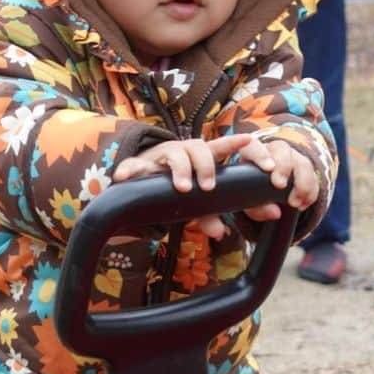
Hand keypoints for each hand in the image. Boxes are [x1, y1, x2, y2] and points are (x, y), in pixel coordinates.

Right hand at [112, 134, 252, 238]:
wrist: (141, 184)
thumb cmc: (175, 190)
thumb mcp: (195, 203)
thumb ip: (211, 216)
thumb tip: (221, 233)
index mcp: (200, 159)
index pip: (220, 147)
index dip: (233, 143)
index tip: (247, 140)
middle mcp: (182, 154)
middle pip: (199, 147)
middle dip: (205, 165)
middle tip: (209, 187)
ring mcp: (160, 157)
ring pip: (173, 153)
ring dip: (181, 168)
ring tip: (183, 187)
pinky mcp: (138, 165)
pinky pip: (133, 164)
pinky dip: (130, 169)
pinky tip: (126, 177)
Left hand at [233, 136, 318, 223]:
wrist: (266, 191)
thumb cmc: (252, 192)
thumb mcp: (249, 204)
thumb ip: (257, 209)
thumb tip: (275, 213)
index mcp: (253, 153)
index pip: (254, 146)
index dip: (260, 154)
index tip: (268, 169)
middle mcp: (273, 151)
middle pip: (282, 148)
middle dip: (283, 167)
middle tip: (280, 186)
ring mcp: (292, 157)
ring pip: (302, 162)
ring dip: (302, 184)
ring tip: (295, 204)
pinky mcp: (305, 167)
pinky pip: (314, 176)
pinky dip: (311, 192)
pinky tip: (304, 204)